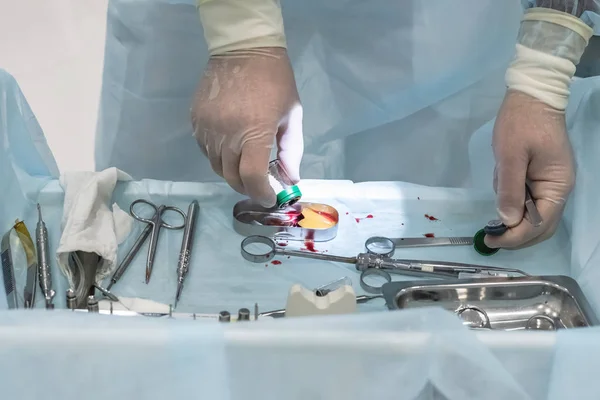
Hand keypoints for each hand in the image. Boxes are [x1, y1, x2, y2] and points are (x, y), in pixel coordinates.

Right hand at [191, 47, 303, 206]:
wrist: (242, 48)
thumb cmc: (275, 81)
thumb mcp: (292, 114)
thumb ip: (291, 150)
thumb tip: (290, 178)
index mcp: (254, 132)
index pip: (252, 178)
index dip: (261, 194)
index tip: (268, 198)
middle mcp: (227, 134)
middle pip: (232, 177)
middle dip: (247, 187)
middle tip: (259, 185)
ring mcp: (207, 127)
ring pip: (216, 165)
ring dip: (231, 172)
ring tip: (245, 166)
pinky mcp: (195, 120)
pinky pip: (205, 149)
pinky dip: (218, 156)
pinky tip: (230, 148)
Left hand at [484, 90, 574, 248]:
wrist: (530, 96)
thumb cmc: (521, 123)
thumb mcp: (511, 156)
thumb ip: (510, 189)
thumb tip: (507, 221)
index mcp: (557, 185)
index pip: (540, 224)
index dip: (516, 236)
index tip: (491, 240)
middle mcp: (557, 190)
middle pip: (540, 226)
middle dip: (515, 236)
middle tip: (489, 239)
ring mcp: (548, 184)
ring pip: (533, 217)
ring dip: (512, 220)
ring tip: (492, 214)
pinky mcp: (538, 179)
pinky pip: (526, 201)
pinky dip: (511, 203)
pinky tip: (499, 189)